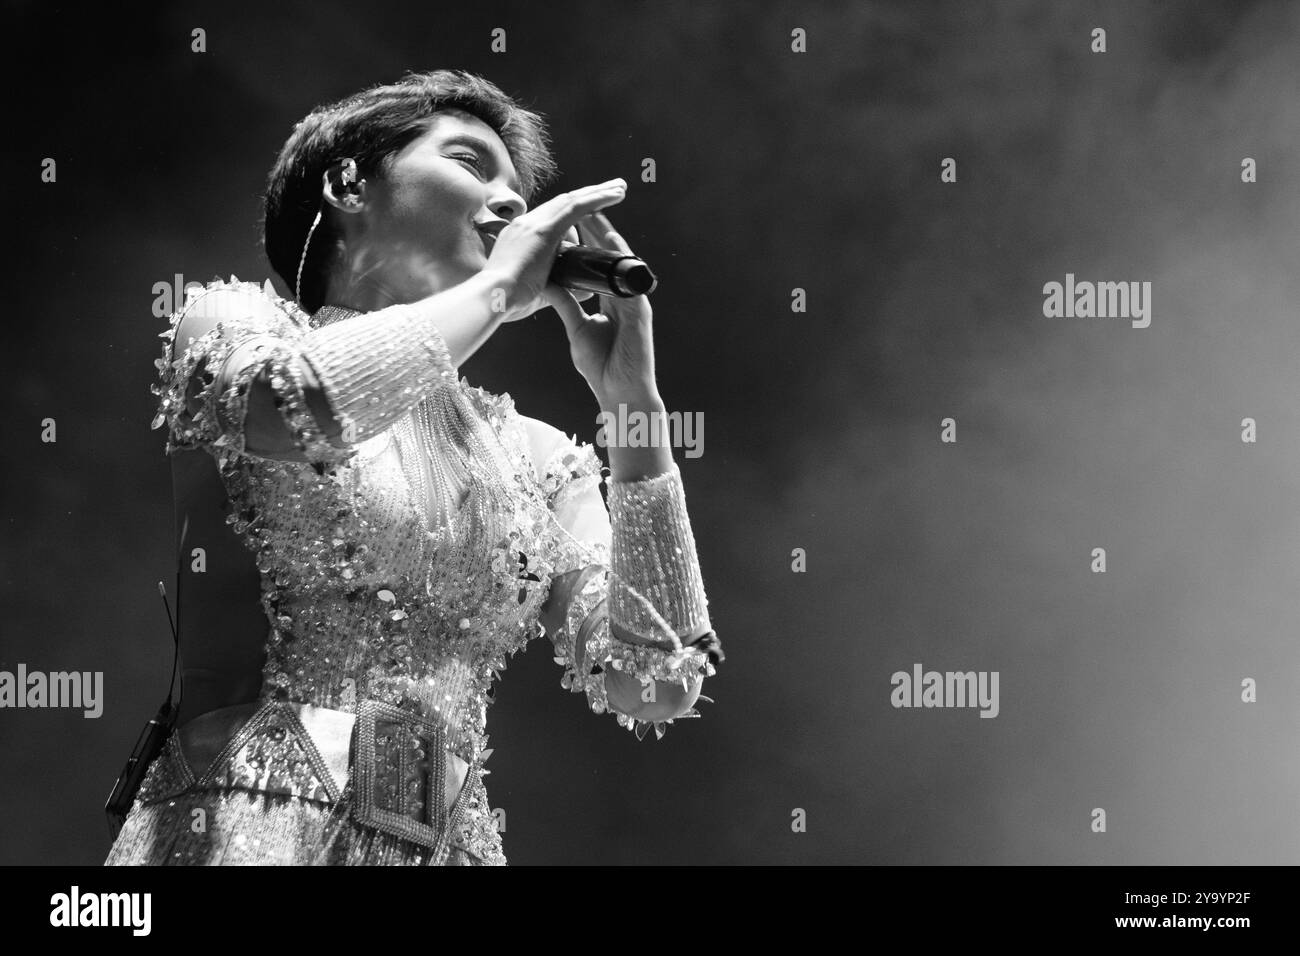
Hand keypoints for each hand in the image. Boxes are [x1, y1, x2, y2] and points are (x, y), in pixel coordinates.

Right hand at [480, 179, 625, 322]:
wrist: (491, 299)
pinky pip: (577, 207)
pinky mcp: (544, 230)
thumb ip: (560, 287)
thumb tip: (584, 291)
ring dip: (598, 192)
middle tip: (612, 188)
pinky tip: (615, 194)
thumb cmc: (507, 302)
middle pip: (563, 202)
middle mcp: (525, 224)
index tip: (590, 210)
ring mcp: (534, 224)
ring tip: (620, 187)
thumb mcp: (537, 290)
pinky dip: (597, 199)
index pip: (551, 217)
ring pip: (573, 200)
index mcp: (520, 236)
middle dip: (588, 195)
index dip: (573, 211)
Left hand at [544, 211, 658, 402]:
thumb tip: (550, 284)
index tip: (572, 223)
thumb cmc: (601, 367)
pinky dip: (621, 260)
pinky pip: (630, 278)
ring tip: (595, 214)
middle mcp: (624, 296)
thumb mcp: (576, 329)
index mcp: (611, 300)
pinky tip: (611, 243)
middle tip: (585, 205)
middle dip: (597, 231)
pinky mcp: (640, 311)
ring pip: (622, 262)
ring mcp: (634, 302)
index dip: (586, 243)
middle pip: (611, 257)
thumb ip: (566, 304)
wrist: (618, 392)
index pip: (598, 264)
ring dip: (609, 238)